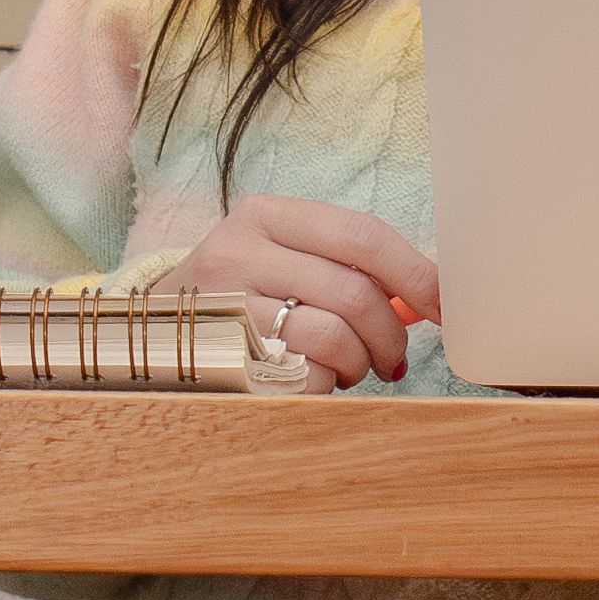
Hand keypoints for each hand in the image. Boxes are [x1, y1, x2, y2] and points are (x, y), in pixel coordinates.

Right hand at [163, 197, 442, 388]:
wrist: (156, 336)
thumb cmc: (239, 296)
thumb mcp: (281, 257)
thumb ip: (345, 264)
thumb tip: (428, 293)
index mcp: (264, 216)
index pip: (361, 235)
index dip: (415, 273)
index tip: (442, 306)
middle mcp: (238, 253)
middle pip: (354, 291)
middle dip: (389, 332)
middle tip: (392, 357)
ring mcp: (225, 307)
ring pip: (332, 335)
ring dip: (359, 362)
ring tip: (349, 368)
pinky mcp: (221, 358)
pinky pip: (304, 374)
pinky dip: (326, 384)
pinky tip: (313, 380)